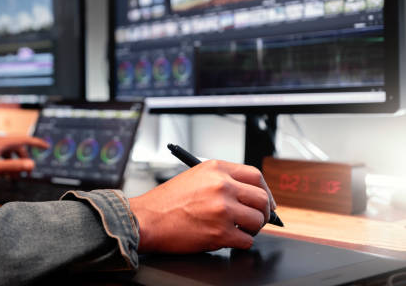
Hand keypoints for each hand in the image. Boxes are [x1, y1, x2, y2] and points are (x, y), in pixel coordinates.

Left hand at [0, 135, 47, 180]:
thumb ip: (14, 166)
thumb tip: (32, 165)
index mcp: (0, 142)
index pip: (23, 139)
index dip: (36, 143)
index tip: (45, 146)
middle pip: (16, 147)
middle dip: (23, 159)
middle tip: (26, 173)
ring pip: (7, 153)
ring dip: (13, 163)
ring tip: (14, 177)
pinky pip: (0, 155)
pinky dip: (5, 164)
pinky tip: (2, 175)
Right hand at [129, 159, 275, 253]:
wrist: (146, 219)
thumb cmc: (166, 201)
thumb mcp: (195, 177)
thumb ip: (222, 180)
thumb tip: (248, 194)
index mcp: (216, 169)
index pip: (255, 175)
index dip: (265, 190)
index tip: (266, 201)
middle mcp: (221, 186)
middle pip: (261, 198)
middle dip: (262, 212)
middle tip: (255, 219)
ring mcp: (222, 209)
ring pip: (257, 221)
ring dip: (251, 229)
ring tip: (237, 230)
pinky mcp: (220, 233)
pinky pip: (246, 241)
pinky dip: (240, 243)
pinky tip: (226, 239)